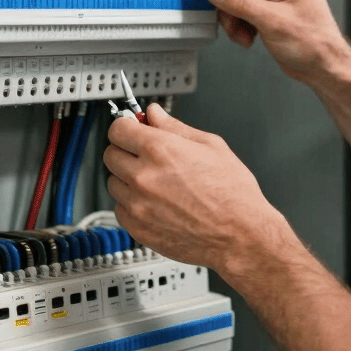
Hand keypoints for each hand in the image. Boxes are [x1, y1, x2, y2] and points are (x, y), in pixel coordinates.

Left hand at [103, 103, 285, 272]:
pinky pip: (120, 209)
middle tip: (145, 155)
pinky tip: (155, 202)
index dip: (126, 126)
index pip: (118, 129)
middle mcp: (143, 177)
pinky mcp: (138, 228)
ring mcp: (138, 205)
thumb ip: (175, 127)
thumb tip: (155, 114)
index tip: (132, 130)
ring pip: (113, 182)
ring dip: (127, 178)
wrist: (240, 235)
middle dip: (125, 150)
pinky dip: (132, 204)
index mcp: (160, 150)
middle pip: (110, 154)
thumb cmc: (233, 193)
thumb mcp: (211, 146)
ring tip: (156, 182)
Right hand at [201, 0, 347, 83]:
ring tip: (241, 33)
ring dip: (233, 16)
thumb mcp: (273, 21)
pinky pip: (240, 7)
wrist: (322, 67)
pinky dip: (238, 23)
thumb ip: (241, 3)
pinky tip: (247, 36)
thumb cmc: (315, 43)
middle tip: (222, 13)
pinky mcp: (267, 7)